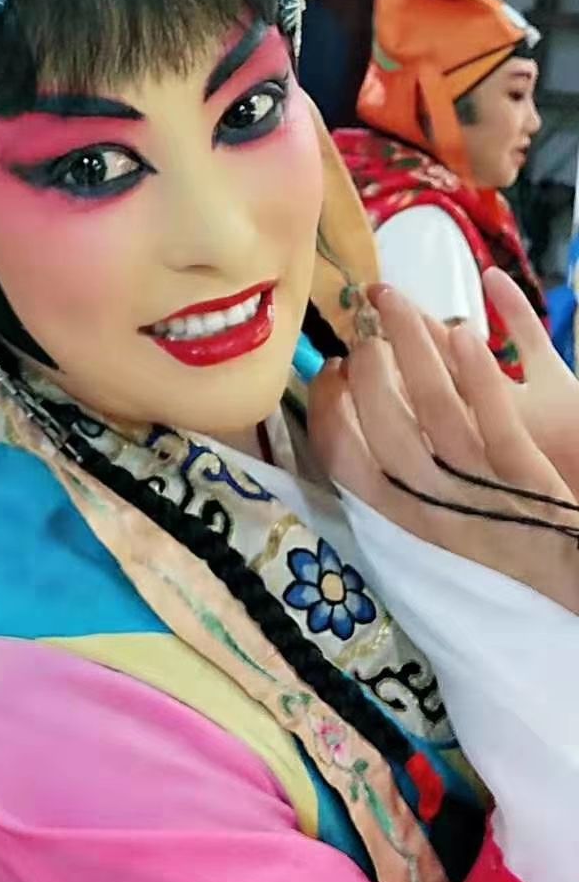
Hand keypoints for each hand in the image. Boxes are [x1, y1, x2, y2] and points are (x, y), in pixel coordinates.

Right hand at [307, 283, 578, 613]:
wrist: (564, 577)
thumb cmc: (493, 542)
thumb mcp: (431, 523)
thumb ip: (394, 479)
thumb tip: (356, 414)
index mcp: (400, 516)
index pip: (341, 456)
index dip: (327, 405)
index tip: (331, 368)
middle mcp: (432, 504)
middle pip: (384, 423)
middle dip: (368, 366)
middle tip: (369, 330)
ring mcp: (479, 487)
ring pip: (435, 407)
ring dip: (412, 347)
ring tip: (397, 304)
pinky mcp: (525, 474)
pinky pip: (496, 417)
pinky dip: (477, 373)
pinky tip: (465, 331)